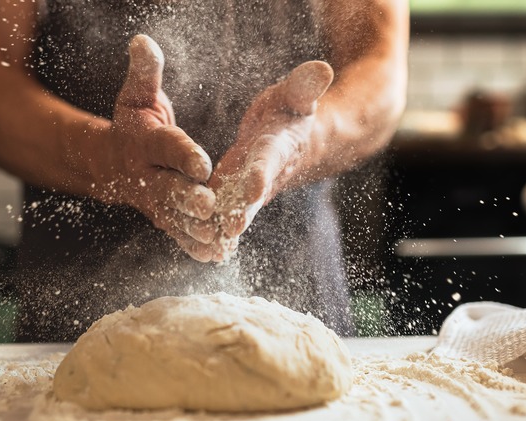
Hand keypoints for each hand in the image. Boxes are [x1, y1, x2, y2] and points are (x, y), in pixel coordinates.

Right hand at [96, 35, 217, 261]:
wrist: (109, 163)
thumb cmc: (133, 123)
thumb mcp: (137, 95)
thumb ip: (145, 72)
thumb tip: (142, 40)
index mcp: (145, 143)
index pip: (166, 147)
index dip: (183, 153)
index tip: (202, 162)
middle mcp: (147, 175)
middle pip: (168, 188)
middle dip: (187, 198)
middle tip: (210, 206)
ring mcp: (153, 201)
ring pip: (174, 217)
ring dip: (194, 229)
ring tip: (218, 237)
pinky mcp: (162, 218)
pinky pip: (177, 233)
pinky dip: (193, 245)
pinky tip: (215, 255)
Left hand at [208, 61, 333, 260]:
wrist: (296, 139)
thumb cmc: (292, 111)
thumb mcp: (296, 95)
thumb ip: (305, 85)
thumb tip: (323, 68)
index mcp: (278, 146)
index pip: (270, 159)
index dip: (262, 172)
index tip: (254, 186)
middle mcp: (266, 173)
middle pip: (253, 194)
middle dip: (243, 211)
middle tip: (230, 229)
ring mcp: (250, 187)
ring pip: (238, 209)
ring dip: (224, 227)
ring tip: (210, 245)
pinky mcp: (236, 193)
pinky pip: (226, 213)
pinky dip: (216, 229)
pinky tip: (202, 247)